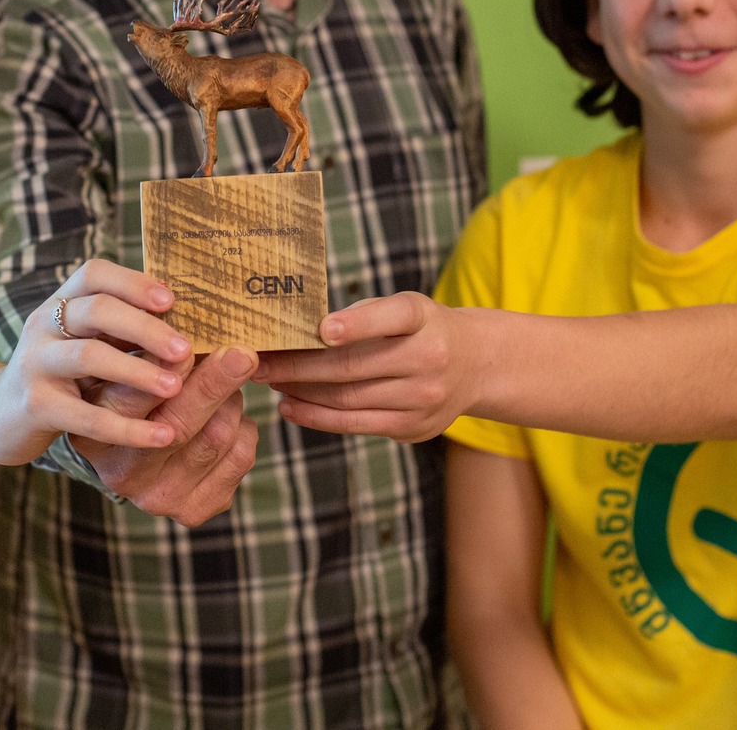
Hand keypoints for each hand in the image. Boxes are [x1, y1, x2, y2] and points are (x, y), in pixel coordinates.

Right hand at [0, 260, 191, 465]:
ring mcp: (35, 363)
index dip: (133, 282)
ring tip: (175, 387)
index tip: (171, 299)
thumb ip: (122, 326)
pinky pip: (86, 415)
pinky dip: (128, 427)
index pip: (93, 274)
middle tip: (186, 349)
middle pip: (97, 310)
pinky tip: (161, 436)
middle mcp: (43, 325)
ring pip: (89, 356)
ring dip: (138, 371)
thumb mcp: (85, 341)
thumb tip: (182, 311)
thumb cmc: (60, 374)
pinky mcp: (35, 405)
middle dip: (146, 327)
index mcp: (61, 302)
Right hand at [72, 346, 260, 526]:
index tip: (185, 347)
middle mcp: (123, 474)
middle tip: (240, 352)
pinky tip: (230, 413)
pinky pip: (240, 455)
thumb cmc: (133, 395)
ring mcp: (161, 497)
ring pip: (216, 437)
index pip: (127, 403)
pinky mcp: (197, 508)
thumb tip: (187, 322)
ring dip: (231, 399)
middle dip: (214, 383)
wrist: (139, 456)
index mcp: (94, 435)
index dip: (160, 373)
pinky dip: (244, 425)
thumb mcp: (122, 372)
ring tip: (228, 375)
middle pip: (178, 425)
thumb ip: (146, 353)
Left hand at [254, 292, 480, 441]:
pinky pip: (356, 424)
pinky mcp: (413, 427)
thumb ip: (362, 316)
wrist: (476, 366)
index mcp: (423, 317)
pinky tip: (291, 407)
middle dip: (299, 366)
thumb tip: (297, 331)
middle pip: (353, 366)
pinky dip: (318, 417)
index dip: (357, 323)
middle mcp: (429, 358)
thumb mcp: (405, 308)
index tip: (321, 328)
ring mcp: (423, 397)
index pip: (391, 316)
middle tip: (261, 362)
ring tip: (270, 383)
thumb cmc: (422, 329)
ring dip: (302, 392)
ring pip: (349, 398)